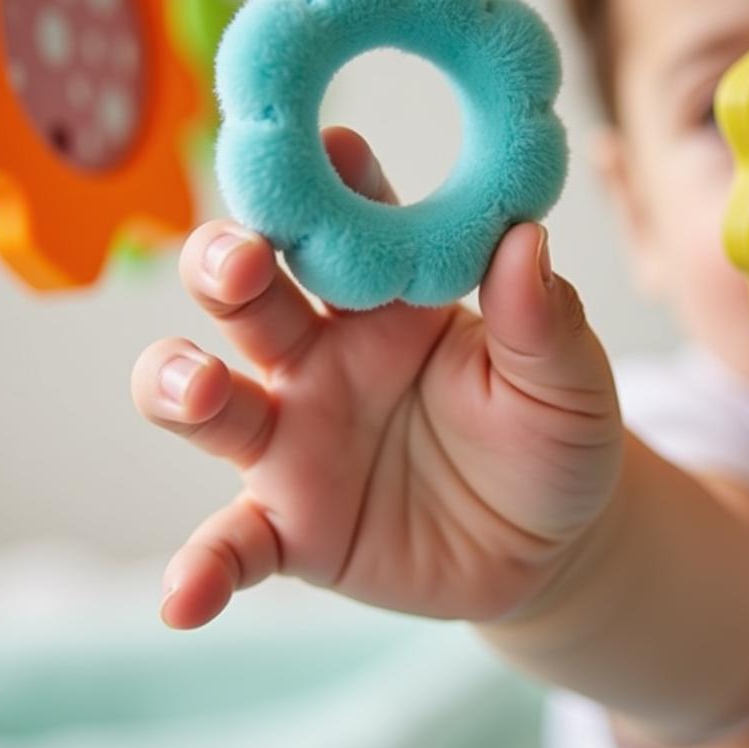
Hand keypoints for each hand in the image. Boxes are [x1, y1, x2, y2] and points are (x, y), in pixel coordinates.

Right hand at [132, 127, 622, 628]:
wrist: (547, 545)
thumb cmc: (551, 443)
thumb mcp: (566, 385)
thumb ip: (544, 321)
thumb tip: (524, 238)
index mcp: (385, 305)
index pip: (340, 223)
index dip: (325, 184)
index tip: (324, 146)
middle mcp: (319, 359)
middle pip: (243, 295)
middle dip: (225, 266)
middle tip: (243, 263)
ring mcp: (294, 442)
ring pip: (207, 402)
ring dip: (182, 387)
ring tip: (204, 391)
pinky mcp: (290, 528)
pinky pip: (231, 546)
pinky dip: (200, 570)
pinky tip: (182, 602)